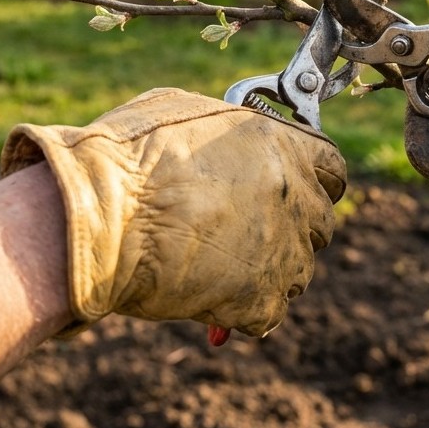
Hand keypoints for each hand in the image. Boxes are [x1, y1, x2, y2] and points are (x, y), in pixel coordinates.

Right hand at [0, 88, 345, 337]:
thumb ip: (228, 130)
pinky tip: (206, 298)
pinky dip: (241, 313)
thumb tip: (231, 138)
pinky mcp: (260, 301)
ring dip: (266, 271)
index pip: (333, 168)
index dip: (313, 180)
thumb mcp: (182, 112)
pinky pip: (267, 316)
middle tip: (245, 230)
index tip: (293, 188)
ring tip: (215, 265)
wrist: (95, 215)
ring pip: (297, 272)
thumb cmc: (124, 157)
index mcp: (282, 145)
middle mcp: (294, 196)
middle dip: (289, 228)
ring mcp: (282, 251)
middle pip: (319, 223)